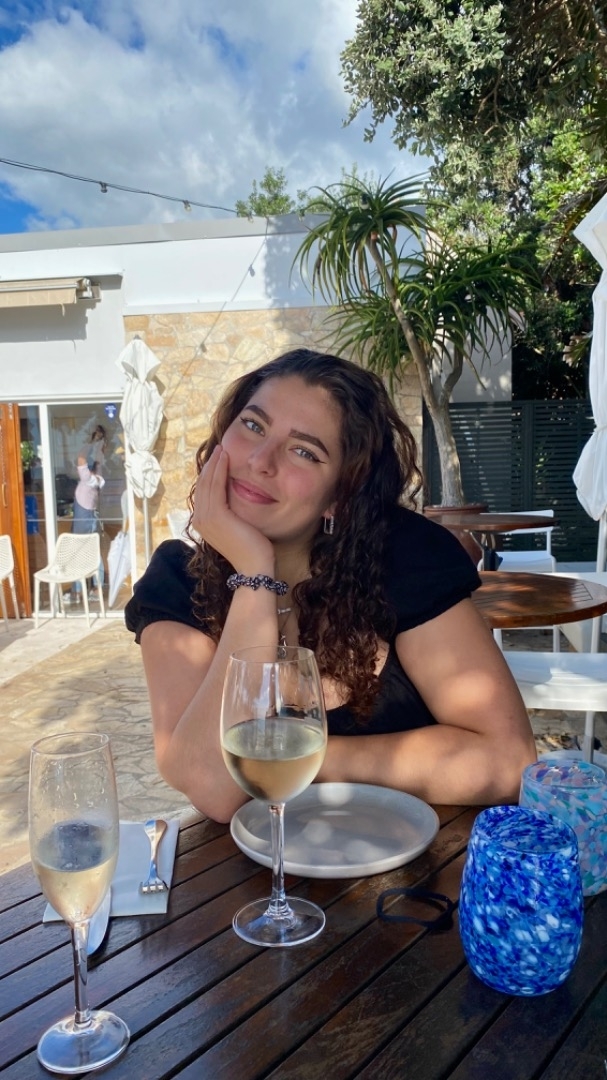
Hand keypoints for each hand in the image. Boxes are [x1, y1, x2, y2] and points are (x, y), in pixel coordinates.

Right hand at [191, 447, 273, 573]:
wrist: (254, 566)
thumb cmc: (251, 549)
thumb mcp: (237, 525)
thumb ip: (231, 511)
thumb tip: (235, 495)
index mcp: (202, 522)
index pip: (204, 492)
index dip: (210, 473)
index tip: (219, 458)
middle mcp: (199, 519)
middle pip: (202, 485)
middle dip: (210, 465)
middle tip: (220, 448)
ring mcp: (205, 518)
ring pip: (207, 483)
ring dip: (215, 463)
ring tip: (222, 449)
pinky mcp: (215, 515)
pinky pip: (215, 486)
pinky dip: (220, 470)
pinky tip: (226, 459)